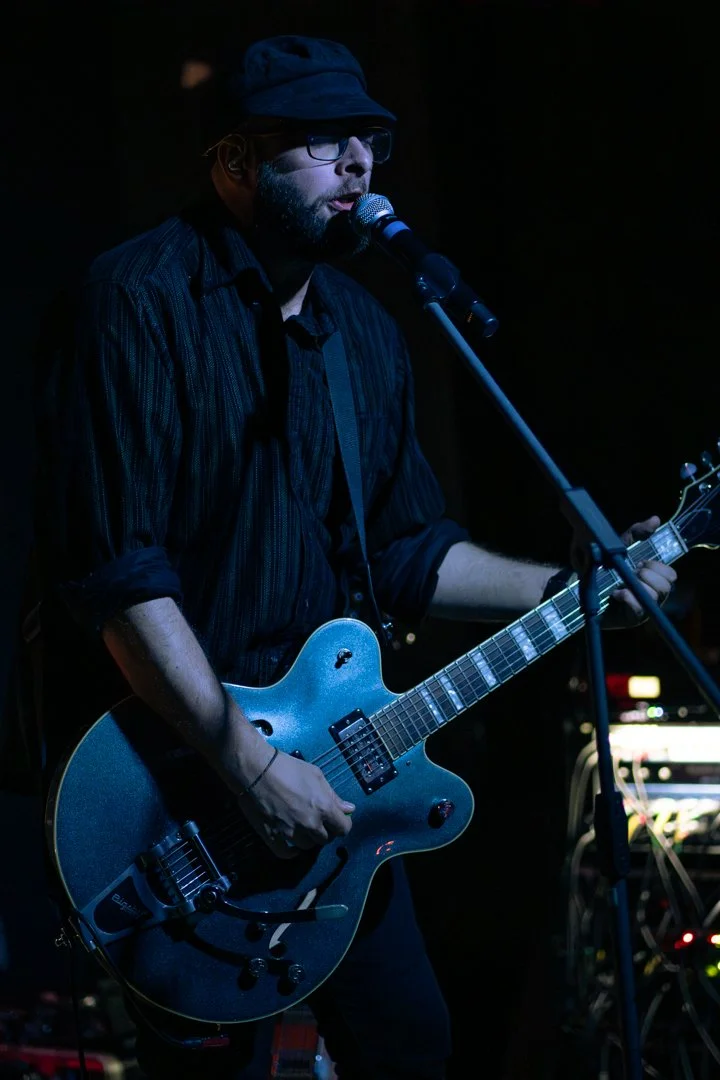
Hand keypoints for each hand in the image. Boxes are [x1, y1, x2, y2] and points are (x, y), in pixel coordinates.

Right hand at [237, 748, 355, 858]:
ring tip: (303, 827)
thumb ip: (333, 795)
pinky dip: (291, 850)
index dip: (342, 824)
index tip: (337, 819)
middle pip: (325, 839)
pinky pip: (286, 853)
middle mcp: (309, 824)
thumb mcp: (316, 775)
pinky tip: (292, 843)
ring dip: (308, 838)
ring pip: (307, 846)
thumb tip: (349, 809)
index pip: (343, 828)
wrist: (255, 770)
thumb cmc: (288, 767)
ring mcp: (290, 832)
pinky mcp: (273, 837)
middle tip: (318, 820)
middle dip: (325, 830)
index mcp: (323, 808)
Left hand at [605, 515, 676, 627]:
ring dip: (639, 585)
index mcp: (652, 579)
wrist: (579, 583)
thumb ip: (636, 532)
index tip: (641, 562)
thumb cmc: (603, 565)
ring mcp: (642, 609)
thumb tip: (655, 519)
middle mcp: (651, 595)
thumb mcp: (619, 545)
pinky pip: (638, 610)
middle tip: (633, 571)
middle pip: (666, 587)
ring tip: (623, 581)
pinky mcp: (628, 619)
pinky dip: (629, 597)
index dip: (658, 567)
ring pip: (654, 598)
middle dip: (649, 575)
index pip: (671, 576)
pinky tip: (617, 593)